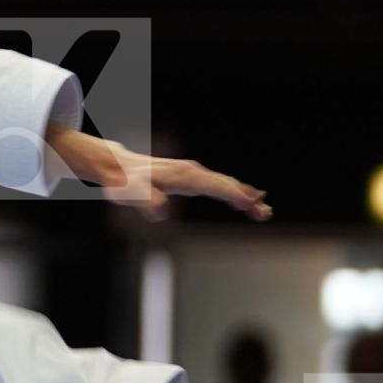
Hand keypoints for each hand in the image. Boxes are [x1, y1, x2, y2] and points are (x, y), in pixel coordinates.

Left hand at [107, 145, 271, 222]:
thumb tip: (161, 211)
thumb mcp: (134, 194)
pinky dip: (231, 192)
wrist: (117, 168)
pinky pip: (215, 184)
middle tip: (265, 214)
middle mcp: (191, 171)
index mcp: (184, 176)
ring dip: (243, 196)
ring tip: (261, 210)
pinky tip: (241, 201)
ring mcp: (191, 172)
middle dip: (246, 199)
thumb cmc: (126, 184)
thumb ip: (147, 202)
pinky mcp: (188, 177)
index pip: (216, 186)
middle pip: (226, 184)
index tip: (253, 205)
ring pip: (223, 183)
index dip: (235, 196)